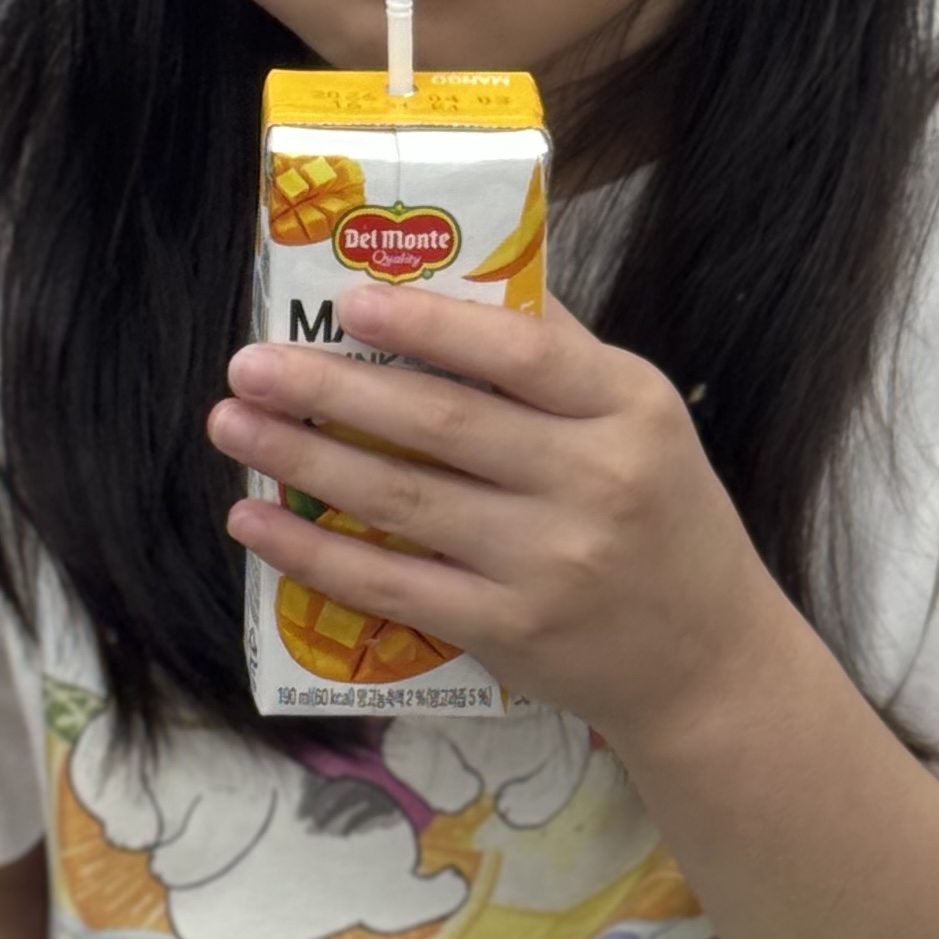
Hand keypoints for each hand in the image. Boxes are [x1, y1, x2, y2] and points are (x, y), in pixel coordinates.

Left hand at [208, 288, 785, 751]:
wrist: (705, 662)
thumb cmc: (661, 519)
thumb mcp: (642, 418)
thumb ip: (556, 353)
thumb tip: (449, 276)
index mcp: (628, 408)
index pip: (518, 351)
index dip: (426, 322)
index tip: (346, 299)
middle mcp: (593, 482)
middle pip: (440, 422)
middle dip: (330, 389)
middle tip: (250, 363)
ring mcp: (548, 563)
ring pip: (402, 499)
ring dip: (304, 459)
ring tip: (233, 425)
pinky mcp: (508, 631)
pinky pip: (392, 585)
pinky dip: (314, 553)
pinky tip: (255, 521)